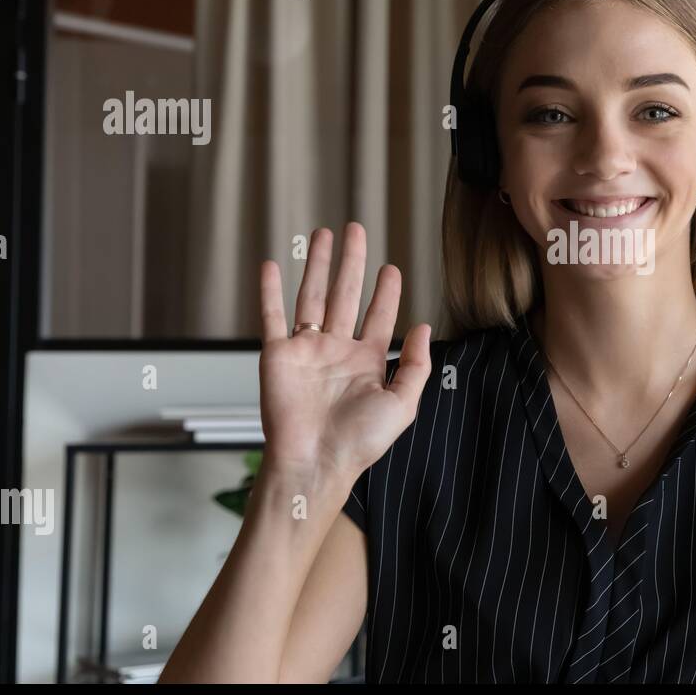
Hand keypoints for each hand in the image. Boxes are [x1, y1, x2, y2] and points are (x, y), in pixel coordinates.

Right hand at [257, 222, 430, 487]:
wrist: (315, 463)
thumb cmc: (358, 444)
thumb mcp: (403, 404)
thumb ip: (417, 365)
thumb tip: (425, 327)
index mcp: (367, 362)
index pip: (379, 315)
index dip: (386, 291)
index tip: (391, 268)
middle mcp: (336, 351)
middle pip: (345, 294)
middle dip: (352, 262)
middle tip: (356, 230)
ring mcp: (306, 351)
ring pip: (312, 296)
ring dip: (317, 265)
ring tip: (323, 235)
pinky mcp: (277, 356)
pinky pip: (272, 316)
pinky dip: (270, 290)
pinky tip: (273, 265)